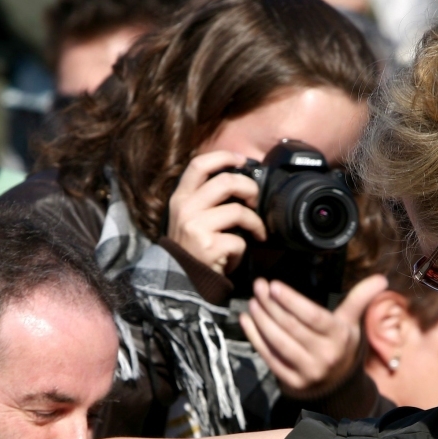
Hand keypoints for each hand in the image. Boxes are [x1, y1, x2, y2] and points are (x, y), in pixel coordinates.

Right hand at [165, 151, 266, 275]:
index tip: (241, 160)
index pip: (199, 164)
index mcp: (180, 198)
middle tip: (255, 201)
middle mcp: (185, 209)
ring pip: (238, 211)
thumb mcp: (190, 217)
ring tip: (256, 232)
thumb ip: (206, 198)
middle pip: (226, 182)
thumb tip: (239, 180)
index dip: (223, 157)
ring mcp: (196, 227)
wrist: (182, 281)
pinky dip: (244, 250)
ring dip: (255, 223)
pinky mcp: (209, 247)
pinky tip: (236, 255)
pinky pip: (240, 241)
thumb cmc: (192, 247)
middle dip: (250, 188)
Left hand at [240, 275, 386, 398]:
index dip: (292, 301)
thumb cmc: (341, 345)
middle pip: (292, 328)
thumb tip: (381, 279)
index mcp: (340, 338)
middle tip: (258, 287)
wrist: (337, 385)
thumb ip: (360, 299)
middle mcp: (325, 356)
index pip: (313, 317)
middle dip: (271, 305)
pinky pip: (269, 357)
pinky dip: (255, 338)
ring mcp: (307, 372)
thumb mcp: (352, 322)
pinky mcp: (291, 382)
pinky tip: (247, 321)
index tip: (274, 286)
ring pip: (278, 342)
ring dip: (261, 320)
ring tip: (253, 302)